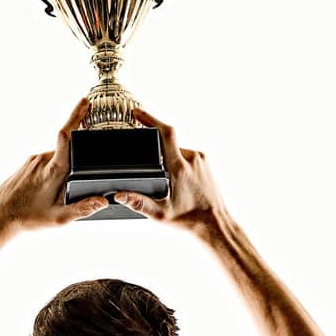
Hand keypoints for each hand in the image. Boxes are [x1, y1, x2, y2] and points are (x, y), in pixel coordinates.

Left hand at [0, 98, 109, 232]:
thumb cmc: (27, 217)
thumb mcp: (59, 218)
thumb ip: (83, 208)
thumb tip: (102, 201)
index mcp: (53, 170)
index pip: (66, 136)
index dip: (76, 116)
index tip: (84, 102)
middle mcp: (43, 160)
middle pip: (67, 153)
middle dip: (73, 167)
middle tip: (63, 192)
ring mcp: (34, 160)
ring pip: (57, 159)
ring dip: (60, 174)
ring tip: (49, 197)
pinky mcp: (27, 162)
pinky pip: (46, 163)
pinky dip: (50, 174)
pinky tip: (42, 193)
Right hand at [111, 107, 226, 229]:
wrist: (215, 223)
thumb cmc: (190, 218)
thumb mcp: (160, 214)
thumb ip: (138, 203)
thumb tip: (120, 195)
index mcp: (179, 167)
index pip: (165, 133)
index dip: (150, 119)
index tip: (137, 113)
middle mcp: (192, 158)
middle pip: (168, 143)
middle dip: (157, 152)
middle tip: (154, 170)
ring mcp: (201, 159)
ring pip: (178, 150)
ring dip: (169, 159)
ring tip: (168, 181)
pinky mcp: (206, 162)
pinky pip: (187, 155)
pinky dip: (179, 162)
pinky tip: (179, 180)